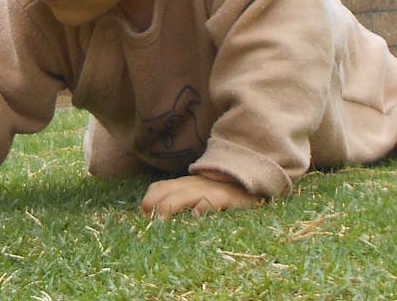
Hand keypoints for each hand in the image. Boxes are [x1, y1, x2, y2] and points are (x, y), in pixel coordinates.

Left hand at [140, 173, 259, 217]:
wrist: (253, 178)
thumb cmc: (222, 190)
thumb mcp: (198, 190)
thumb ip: (179, 196)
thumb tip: (154, 211)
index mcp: (186, 184)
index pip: (162, 187)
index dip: (150, 198)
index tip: (143, 211)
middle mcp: (195, 185)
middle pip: (170, 191)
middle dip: (157, 203)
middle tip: (147, 217)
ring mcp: (211, 190)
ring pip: (187, 195)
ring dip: (172, 205)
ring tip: (161, 218)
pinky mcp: (228, 198)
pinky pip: (214, 200)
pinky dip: (204, 206)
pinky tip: (196, 214)